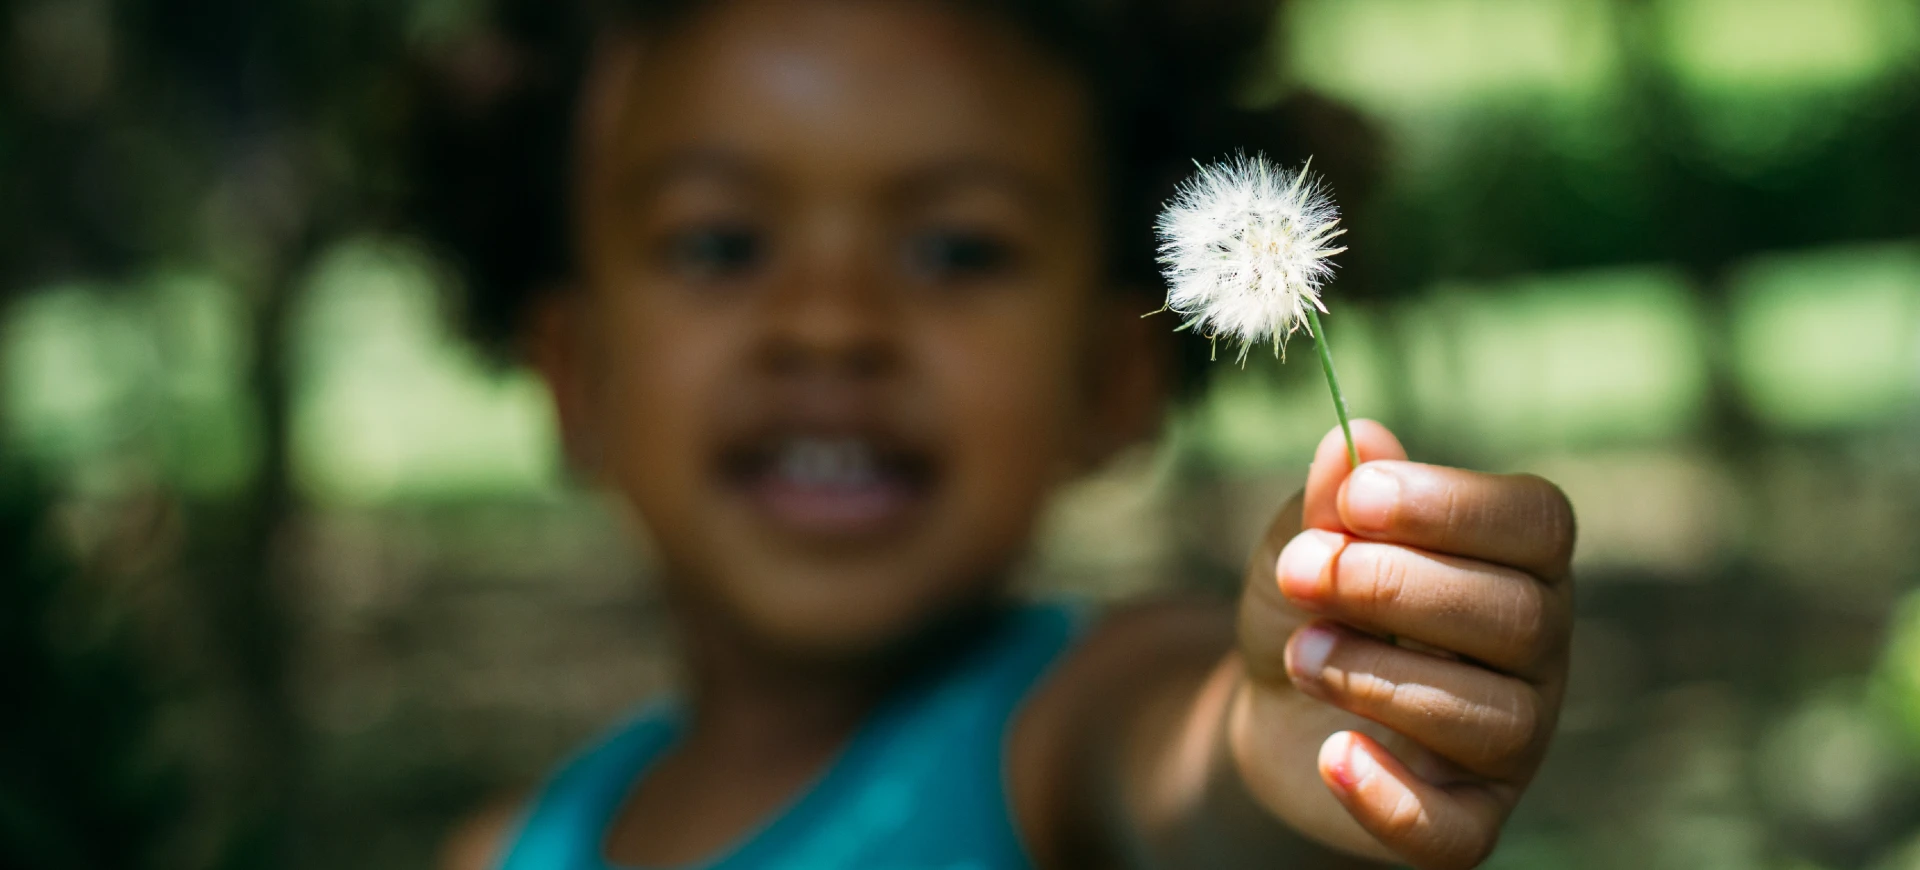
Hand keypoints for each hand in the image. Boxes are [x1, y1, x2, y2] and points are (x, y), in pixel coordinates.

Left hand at [1232, 421, 1573, 869]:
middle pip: (1516, 617)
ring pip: (1491, 717)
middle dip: (1396, 589)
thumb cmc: (1312, 604)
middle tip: (1301, 576)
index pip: (1537, 522)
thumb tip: (1357, 437)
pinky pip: (1458, 828)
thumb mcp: (1304, 543)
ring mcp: (1514, 741)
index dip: (1453, 506)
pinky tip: (1335, 757)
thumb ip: (1331, 501)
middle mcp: (1538, 650)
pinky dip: (1393, 797)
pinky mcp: (1467, 819)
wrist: (1271, 708)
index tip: (1356, 500)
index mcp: (1517, 560)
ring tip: (1301, 654)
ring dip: (1379, 678)